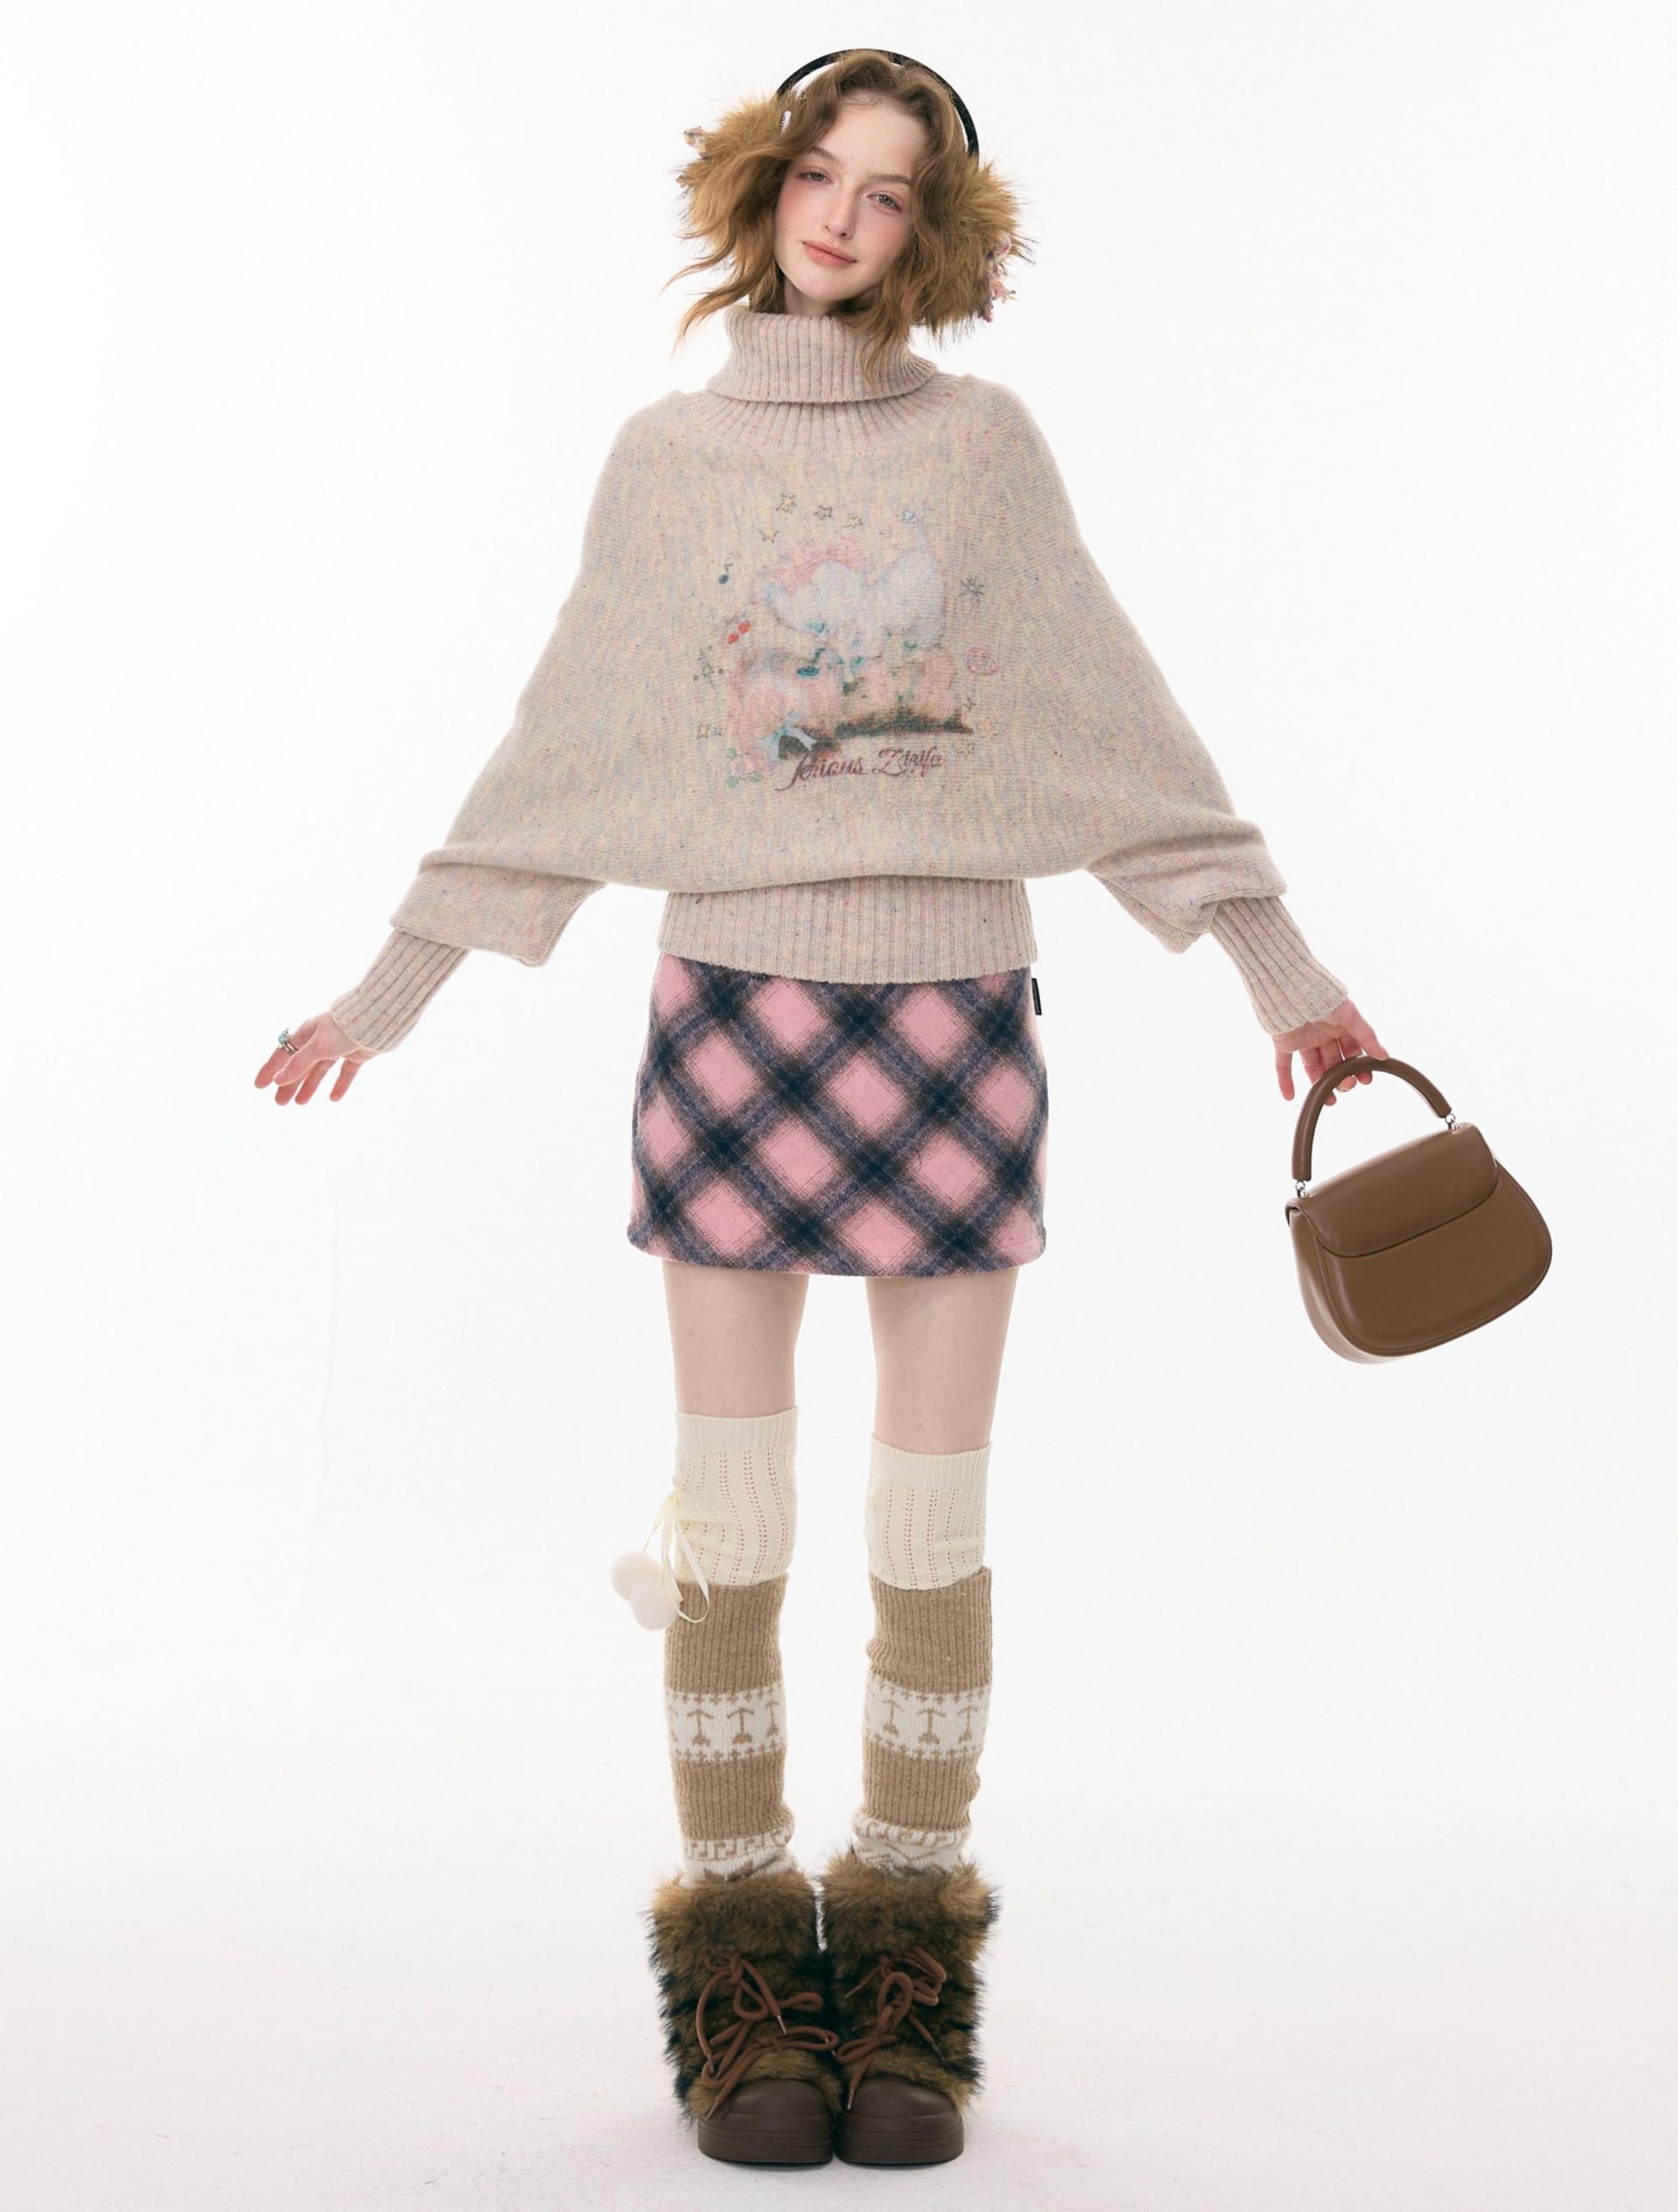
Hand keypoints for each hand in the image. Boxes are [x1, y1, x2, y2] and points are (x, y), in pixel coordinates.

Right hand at [254, 1012, 375, 1103]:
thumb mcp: (317, 1047)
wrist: (376, 1020)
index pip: (283, 1055)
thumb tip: (278, 1079)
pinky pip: (345, 1072)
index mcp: (306, 1033)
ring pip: (320, 1070)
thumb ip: (298, 1064)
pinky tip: (334, 1098)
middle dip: (289, 1084)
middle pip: (300, 1066)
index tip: (259, 1085)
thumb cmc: (342, 1028)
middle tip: (280, 1102)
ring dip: (309, 1086)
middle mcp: (320, 1040)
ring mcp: (338, 1047)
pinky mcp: (356, 1053)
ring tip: (300, 1103)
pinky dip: (339, 1084)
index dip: (271, 1070)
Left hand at [1270, 998, 1387, 1105]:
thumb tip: (1384, 1055)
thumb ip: (1366, 1035)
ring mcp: (1302, 1038)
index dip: (1359, 1065)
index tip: (1365, 1080)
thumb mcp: (1349, 1015)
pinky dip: (1284, 1080)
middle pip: (1334, 1061)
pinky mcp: (1282, 1042)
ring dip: (1320, 1083)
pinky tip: (1289, 1097)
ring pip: (1313, 1066)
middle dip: (1342, 1076)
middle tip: (1346, 1086)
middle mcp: (1322, 1033)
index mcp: (1339, 1024)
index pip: (1353, 1050)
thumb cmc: (1321, 995)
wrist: (1288, 986)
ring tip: (1329, 1100)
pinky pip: (1283, 1064)